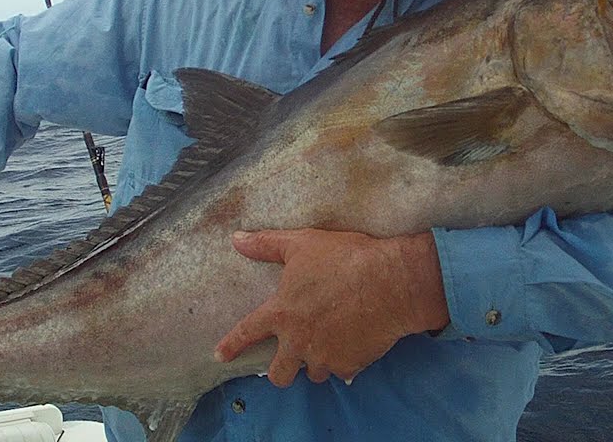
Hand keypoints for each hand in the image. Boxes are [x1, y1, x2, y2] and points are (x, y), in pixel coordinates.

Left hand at [214, 229, 449, 386]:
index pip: (248, 333)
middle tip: (290, 360)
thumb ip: (267, 245)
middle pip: (279, 374)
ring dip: (317, 362)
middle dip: (281, 371)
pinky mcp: (349, 365)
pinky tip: (355, 343)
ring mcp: (324, 357)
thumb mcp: (303, 243)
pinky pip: (342, 371)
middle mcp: (298, 341)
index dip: (232, 345)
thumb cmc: (346, 258)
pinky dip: (345, 360)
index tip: (220, 356)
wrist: (392, 281)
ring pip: (313, 373)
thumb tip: (237, 239)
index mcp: (282, 312)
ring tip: (331, 343)